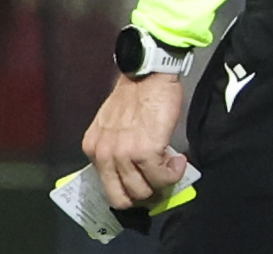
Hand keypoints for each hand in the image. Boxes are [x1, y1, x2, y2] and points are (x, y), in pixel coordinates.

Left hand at [83, 74, 187, 209]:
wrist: (149, 74)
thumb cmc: (135, 93)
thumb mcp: (112, 124)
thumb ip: (115, 148)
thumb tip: (132, 173)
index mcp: (93, 148)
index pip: (108, 187)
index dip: (129, 189)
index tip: (144, 182)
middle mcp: (104, 154)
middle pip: (122, 198)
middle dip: (143, 195)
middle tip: (157, 182)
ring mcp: (124, 154)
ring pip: (143, 191)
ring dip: (162, 182)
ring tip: (171, 166)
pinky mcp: (146, 152)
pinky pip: (162, 178)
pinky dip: (174, 174)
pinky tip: (178, 161)